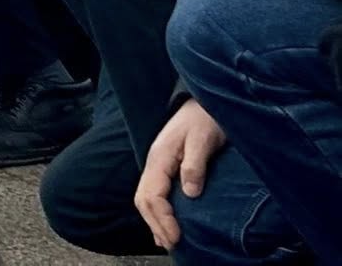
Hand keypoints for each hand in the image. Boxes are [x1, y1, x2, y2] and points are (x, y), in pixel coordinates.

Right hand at [135, 99, 225, 251]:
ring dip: (155, 221)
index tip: (178, 237)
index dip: (163, 219)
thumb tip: (190, 192)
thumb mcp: (202, 139)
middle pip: (144, 199)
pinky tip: (166, 226)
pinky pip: (155, 194)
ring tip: (169, 241)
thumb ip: (195, 164)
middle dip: (156, 224)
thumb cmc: (204, 119)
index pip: (152, 195)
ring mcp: (158, 165)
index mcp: (160, 157)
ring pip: (146, 198)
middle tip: (173, 245)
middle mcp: (154, 162)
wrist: (205, 103)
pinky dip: (158, 213)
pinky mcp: (166, 168)